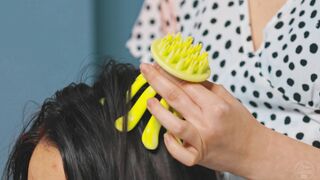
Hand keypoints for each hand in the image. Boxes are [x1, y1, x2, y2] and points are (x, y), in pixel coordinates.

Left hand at [140, 63, 266, 174]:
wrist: (254, 152)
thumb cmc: (240, 123)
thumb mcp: (228, 99)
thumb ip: (206, 88)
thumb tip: (184, 75)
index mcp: (217, 106)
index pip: (187, 84)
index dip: (170, 72)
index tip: (158, 64)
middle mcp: (208, 122)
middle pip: (177, 97)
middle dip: (157, 80)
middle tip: (144, 69)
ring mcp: (202, 141)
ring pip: (173, 124)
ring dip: (158, 110)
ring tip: (149, 100)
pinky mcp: (198, 157)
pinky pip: (178, 152)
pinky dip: (170, 143)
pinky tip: (166, 134)